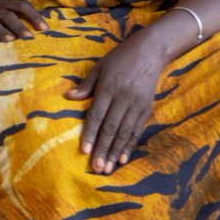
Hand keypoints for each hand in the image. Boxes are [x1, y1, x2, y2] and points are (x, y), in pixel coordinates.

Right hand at [0, 0, 47, 48]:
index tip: (45, 29)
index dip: (34, 16)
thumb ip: (15, 14)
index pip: (20, 6)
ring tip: (10, 40)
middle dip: (18, 25)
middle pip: (6, 14)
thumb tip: (40, 27)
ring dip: (0, 30)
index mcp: (1, 3)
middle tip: (30, 37)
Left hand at [64, 36, 166, 174]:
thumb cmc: (120, 58)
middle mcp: (123, 98)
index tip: (85, 150)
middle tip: (97, 167)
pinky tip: (124, 158)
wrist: (150, 50)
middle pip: (111, 128)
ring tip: (108, 168)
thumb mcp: (100, 66)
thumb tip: (68, 97)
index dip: (91, 134)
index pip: (97, 115)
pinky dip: (130, 145)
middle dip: (103, 149)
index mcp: (108, 87)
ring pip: (125, 132)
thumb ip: (86, 85)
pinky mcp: (147, 108)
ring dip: (116, 152)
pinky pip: (137, 130)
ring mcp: (137, 104)